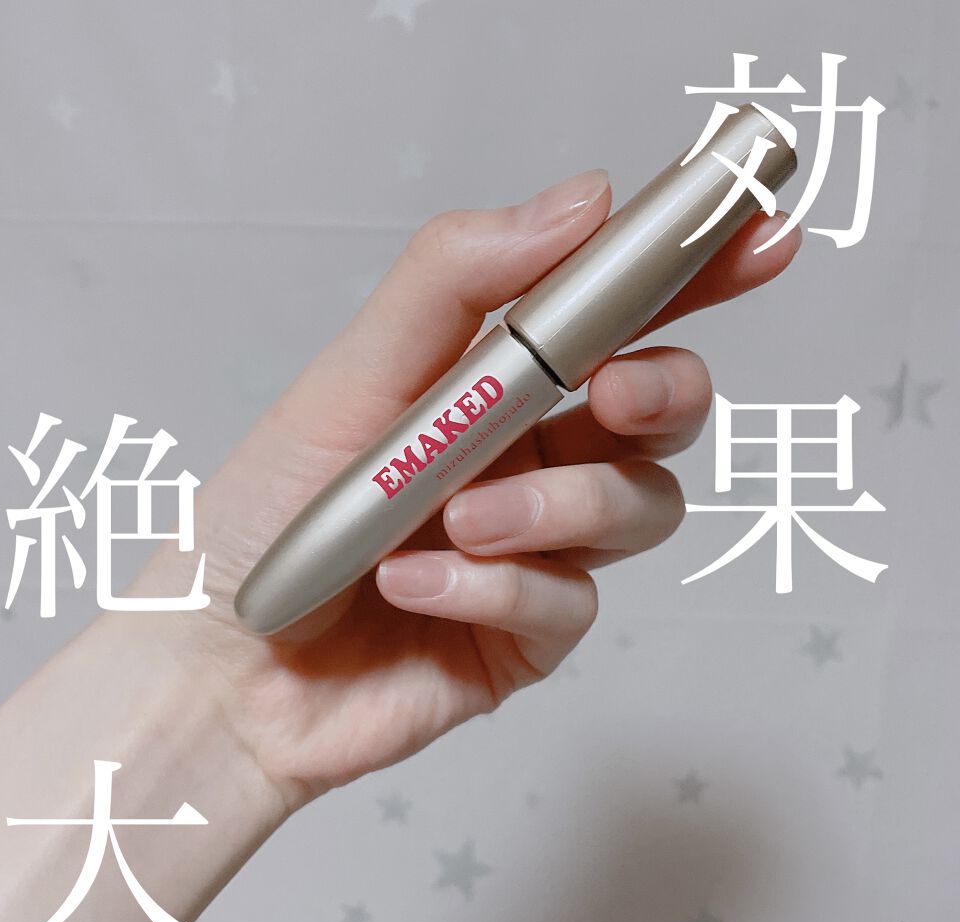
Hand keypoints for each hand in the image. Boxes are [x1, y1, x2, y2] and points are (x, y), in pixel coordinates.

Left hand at [142, 168, 801, 812]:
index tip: (755, 236)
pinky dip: (490, 590)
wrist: (223, 663)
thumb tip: (583, 202)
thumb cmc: (271, 512)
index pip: (618, 317)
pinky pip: (567, 605)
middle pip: (662, 414)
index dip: (697, 274)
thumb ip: (457, 281)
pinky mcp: (531, 635)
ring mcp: (539, 551)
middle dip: (660, 395)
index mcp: (497, 386)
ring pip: (639, 510)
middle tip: (611, 397)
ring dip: (557, 508)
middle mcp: (534, 461)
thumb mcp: (350, 376)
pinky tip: (414, 588)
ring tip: (456, 520)